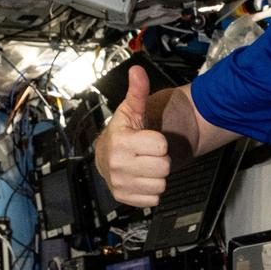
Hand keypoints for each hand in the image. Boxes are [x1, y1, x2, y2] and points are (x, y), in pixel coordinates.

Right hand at [94, 65, 170, 209]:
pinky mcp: (124, 198)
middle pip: (164, 166)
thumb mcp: (130, 111)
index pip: (161, 145)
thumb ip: (137, 92)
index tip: (147, 138)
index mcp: (121, 141)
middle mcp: (117, 164)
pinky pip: (154, 198)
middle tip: (147, 153)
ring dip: (156, 175)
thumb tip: (138, 71)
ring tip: (144, 165)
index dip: (158, 142)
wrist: (106, 158)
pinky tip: (141, 178)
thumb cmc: (122, 133)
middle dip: (159, 159)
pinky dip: (151, 190)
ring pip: (161, 183)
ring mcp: (120, 183)